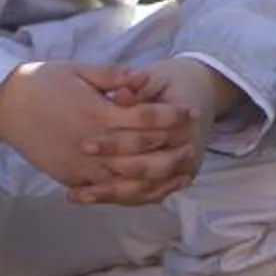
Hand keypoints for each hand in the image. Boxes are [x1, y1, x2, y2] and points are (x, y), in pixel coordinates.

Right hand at [0, 60, 188, 197]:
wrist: (4, 105)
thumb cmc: (42, 82)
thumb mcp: (79, 70)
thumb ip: (113, 76)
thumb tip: (143, 78)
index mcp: (96, 111)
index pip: (144, 116)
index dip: (171, 114)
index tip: (190, 111)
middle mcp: (91, 142)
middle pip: (142, 151)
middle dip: (171, 148)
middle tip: (193, 144)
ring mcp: (80, 164)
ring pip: (127, 177)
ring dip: (156, 176)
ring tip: (178, 172)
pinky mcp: (70, 177)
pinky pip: (105, 190)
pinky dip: (128, 191)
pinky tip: (146, 188)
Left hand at [73, 56, 243, 206]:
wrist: (198, 93)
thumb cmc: (171, 83)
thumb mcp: (157, 78)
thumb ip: (139, 88)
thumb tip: (120, 95)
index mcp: (182, 126)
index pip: (144, 141)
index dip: (114, 144)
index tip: (85, 146)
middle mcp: (186, 153)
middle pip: (144, 172)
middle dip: (110, 177)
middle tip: (78, 180)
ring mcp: (181, 170)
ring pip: (144, 190)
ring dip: (110, 195)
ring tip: (78, 195)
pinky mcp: (172, 179)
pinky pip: (145, 195)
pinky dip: (119, 198)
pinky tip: (90, 197)